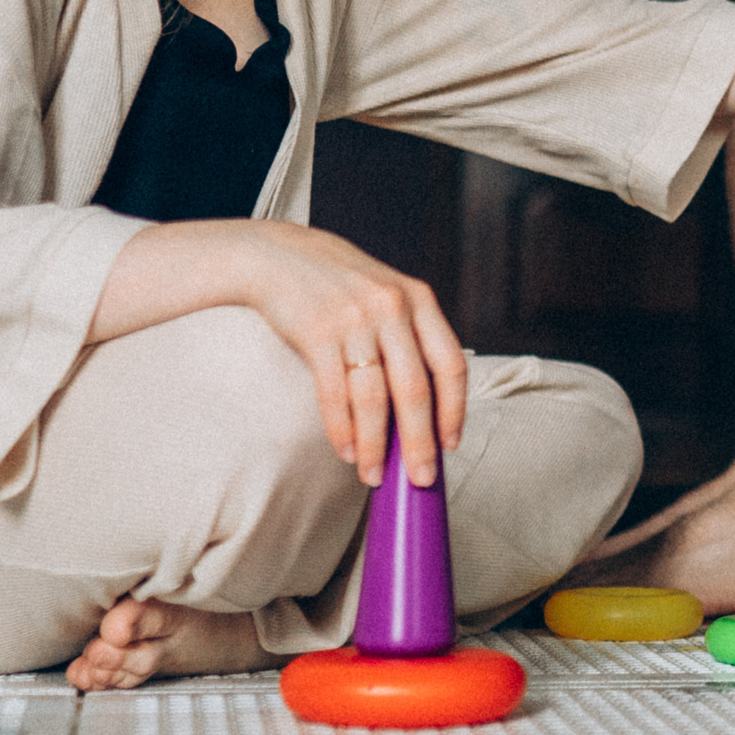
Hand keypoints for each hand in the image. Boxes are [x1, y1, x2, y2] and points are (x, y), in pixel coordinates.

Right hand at [230, 222, 467, 487]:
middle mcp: (393, 308)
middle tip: (420, 479)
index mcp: (420, 300)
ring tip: (374, 474)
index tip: (450, 444)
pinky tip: (347, 451)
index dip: (454, 410)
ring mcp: (355, 319)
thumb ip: (410, 339)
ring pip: (373, 399)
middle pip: (415, 390)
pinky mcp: (318, 333)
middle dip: (419, 442)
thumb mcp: (388, 296)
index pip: (451, 364)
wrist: (280, 255)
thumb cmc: (342, 286)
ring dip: (375, 445)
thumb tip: (424, 414)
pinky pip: (335, 394)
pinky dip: (342, 430)